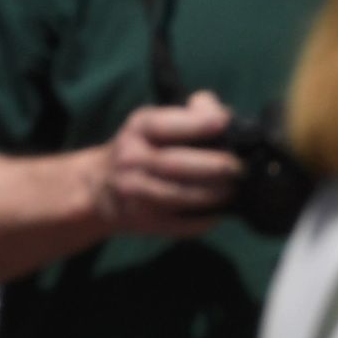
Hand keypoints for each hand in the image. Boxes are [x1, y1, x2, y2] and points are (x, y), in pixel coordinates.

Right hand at [89, 93, 257, 237]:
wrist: (98, 188)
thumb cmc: (142, 147)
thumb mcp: (156, 121)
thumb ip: (190, 113)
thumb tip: (225, 116)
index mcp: (139, 128)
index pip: (165, 125)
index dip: (197, 124)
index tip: (224, 123)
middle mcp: (131, 160)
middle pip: (175, 164)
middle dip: (213, 165)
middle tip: (239, 166)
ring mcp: (134, 194)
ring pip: (178, 196)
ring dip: (213, 194)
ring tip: (233, 189)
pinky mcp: (143, 222)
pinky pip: (179, 224)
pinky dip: (203, 220)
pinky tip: (219, 211)